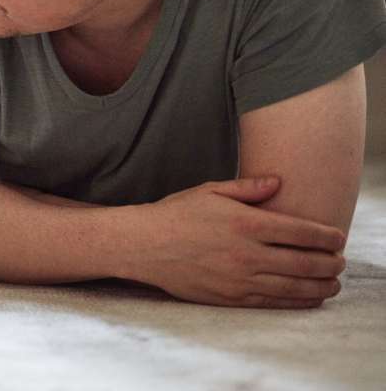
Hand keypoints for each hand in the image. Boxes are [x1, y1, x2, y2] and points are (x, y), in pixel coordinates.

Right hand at [125, 176, 346, 308]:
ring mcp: (239, 278)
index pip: (301, 232)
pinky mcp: (230, 297)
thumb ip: (247, 187)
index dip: (327, 236)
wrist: (143, 245)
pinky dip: (297, 301)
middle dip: (331, 263)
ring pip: (294, 286)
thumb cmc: (176, 214)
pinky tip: (309, 297)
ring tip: (334, 283)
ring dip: (321, 286)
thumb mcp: (210, 191)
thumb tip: (278, 182)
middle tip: (341, 261)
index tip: (339, 238)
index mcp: (245, 223)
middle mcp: (246, 253)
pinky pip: (273, 302)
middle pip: (305, 262)